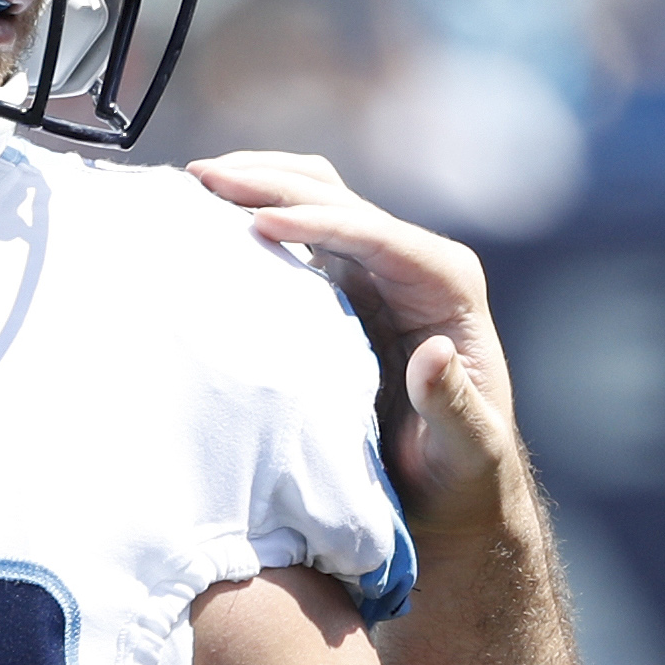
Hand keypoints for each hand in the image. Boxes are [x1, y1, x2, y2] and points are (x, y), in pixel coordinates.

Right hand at [183, 151, 532, 547]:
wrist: (451, 487)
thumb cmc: (463, 473)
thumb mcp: (467, 449)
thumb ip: (452, 405)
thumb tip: (432, 353)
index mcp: (448, 287)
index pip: (379, 236)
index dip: (319, 223)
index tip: (260, 223)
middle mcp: (413, 264)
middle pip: (339, 201)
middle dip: (273, 184)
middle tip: (204, 177)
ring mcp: (374, 270)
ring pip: (315, 201)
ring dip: (258, 185)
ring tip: (197, 181)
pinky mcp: (342, 286)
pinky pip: (298, 234)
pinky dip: (255, 214)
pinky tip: (209, 214)